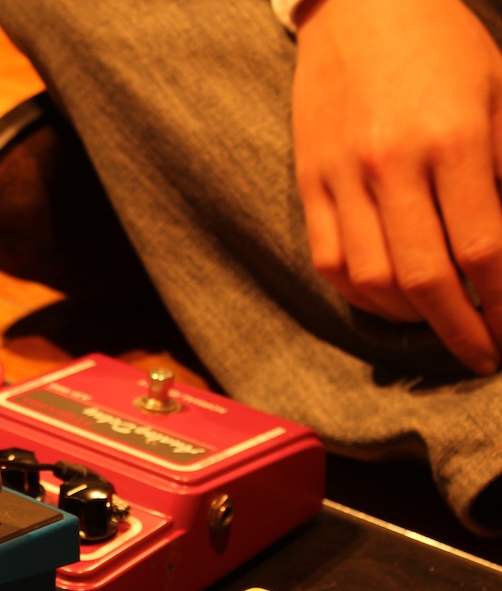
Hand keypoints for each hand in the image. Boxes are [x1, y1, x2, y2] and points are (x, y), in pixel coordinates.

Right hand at [293, 0, 501, 374]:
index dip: (501, 304)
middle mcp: (392, 164)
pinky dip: (359, 294)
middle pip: (426, 278)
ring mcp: (342, 176)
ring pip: (371, 279)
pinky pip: (329, 260)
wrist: (362, 4)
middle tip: (482, 354)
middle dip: (460, 329)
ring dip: (410, 317)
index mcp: (454, 138)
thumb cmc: (443, 46)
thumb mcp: (500, 94)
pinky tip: (387, 299)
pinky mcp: (309, 181)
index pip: (483, 249)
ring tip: (438, 324)